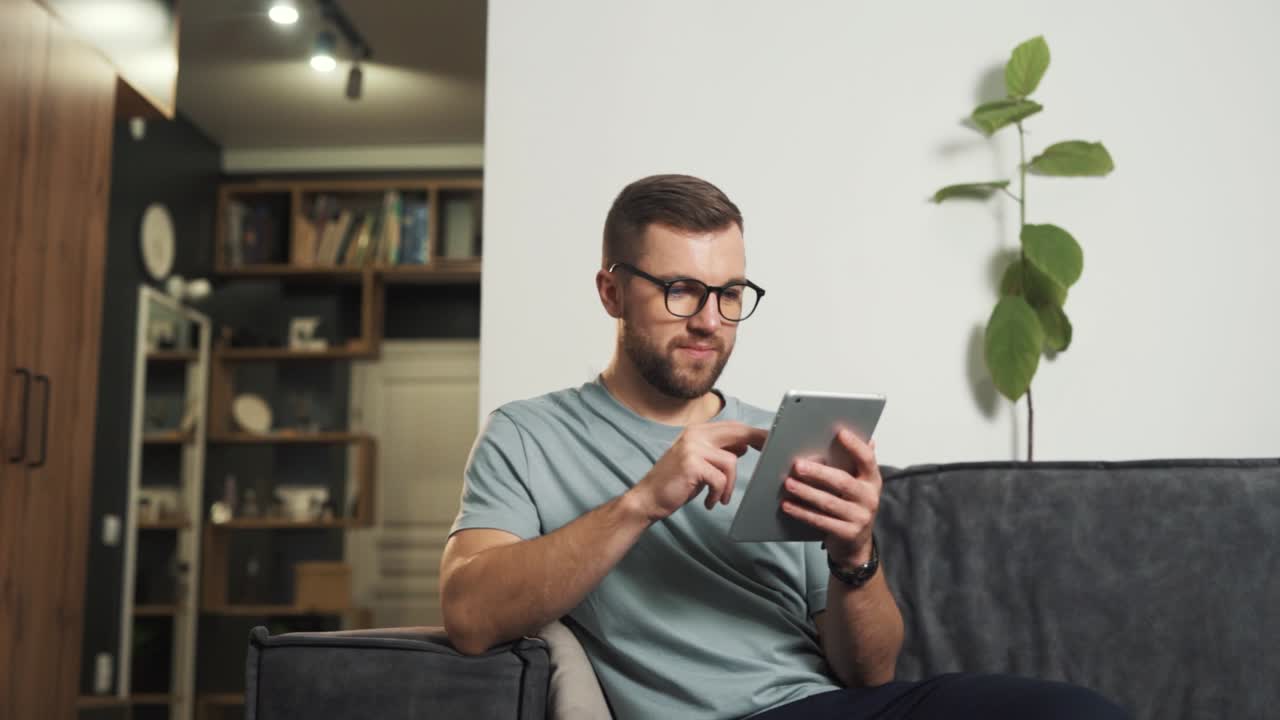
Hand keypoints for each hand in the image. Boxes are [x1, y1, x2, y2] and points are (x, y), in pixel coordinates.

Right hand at [629, 421, 768, 521]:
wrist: (648, 499)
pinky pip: (720, 479)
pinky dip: (718, 494)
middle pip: (737, 432)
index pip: (733, 426)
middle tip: (772, 455)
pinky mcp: (691, 464)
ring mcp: (692, 447)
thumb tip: (744, 445)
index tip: (772, 440)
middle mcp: (695, 434)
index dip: (755, 433)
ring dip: (728, 485)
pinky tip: (709, 502)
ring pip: (730, 462)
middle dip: (758, 442)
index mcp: (697, 431)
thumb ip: (719, 452)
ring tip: (720, 498)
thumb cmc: (675, 483)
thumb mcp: (700, 464)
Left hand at [780, 428, 881, 566]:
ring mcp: (860, 517)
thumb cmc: (852, 507)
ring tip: (788, 483)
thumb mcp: (859, 484)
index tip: (839, 432)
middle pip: (842, 482)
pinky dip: (802, 512)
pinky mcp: (848, 534)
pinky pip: (821, 521)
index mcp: (872, 480)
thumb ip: (857, 462)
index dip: (855, 445)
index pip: (867, 459)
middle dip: (818, 472)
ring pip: (828, 502)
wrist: (856, 546)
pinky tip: (787, 505)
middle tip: (797, 465)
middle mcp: (870, 498)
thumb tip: (865, 437)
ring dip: (806, 492)